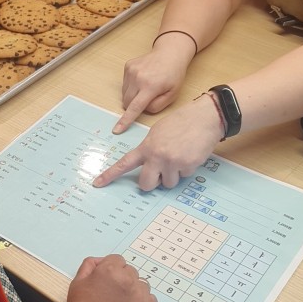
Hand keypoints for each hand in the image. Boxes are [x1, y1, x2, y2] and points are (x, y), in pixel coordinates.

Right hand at [65, 254, 156, 301]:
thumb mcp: (78, 282)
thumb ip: (90, 265)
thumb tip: (101, 261)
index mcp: (110, 269)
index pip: (118, 260)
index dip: (111, 270)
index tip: (106, 282)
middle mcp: (127, 279)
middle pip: (130, 271)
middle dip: (122, 279)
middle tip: (112, 295)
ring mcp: (140, 294)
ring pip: (141, 284)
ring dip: (134, 290)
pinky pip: (150, 298)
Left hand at [94, 95, 223, 190]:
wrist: (204, 117)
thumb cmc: (182, 122)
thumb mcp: (158, 132)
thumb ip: (149, 148)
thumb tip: (147, 165)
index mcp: (146, 147)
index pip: (124, 164)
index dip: (110, 175)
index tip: (97, 183)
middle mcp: (156, 156)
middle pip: (146, 184)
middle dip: (152, 183)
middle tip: (159, 174)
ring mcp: (172, 162)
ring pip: (168, 183)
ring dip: (173, 175)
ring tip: (180, 157)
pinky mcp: (187, 166)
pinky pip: (184, 176)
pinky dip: (187, 168)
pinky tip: (190, 154)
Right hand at [113, 40, 190, 134]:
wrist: (170, 53)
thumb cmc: (174, 74)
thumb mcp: (173, 94)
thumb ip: (158, 106)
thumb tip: (143, 109)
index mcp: (151, 86)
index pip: (135, 107)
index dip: (125, 120)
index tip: (116, 130)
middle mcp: (138, 78)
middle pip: (127, 102)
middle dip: (133, 106)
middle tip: (146, 100)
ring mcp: (131, 71)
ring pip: (124, 94)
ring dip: (132, 96)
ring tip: (146, 87)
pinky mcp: (127, 67)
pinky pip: (125, 85)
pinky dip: (131, 87)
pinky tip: (142, 80)